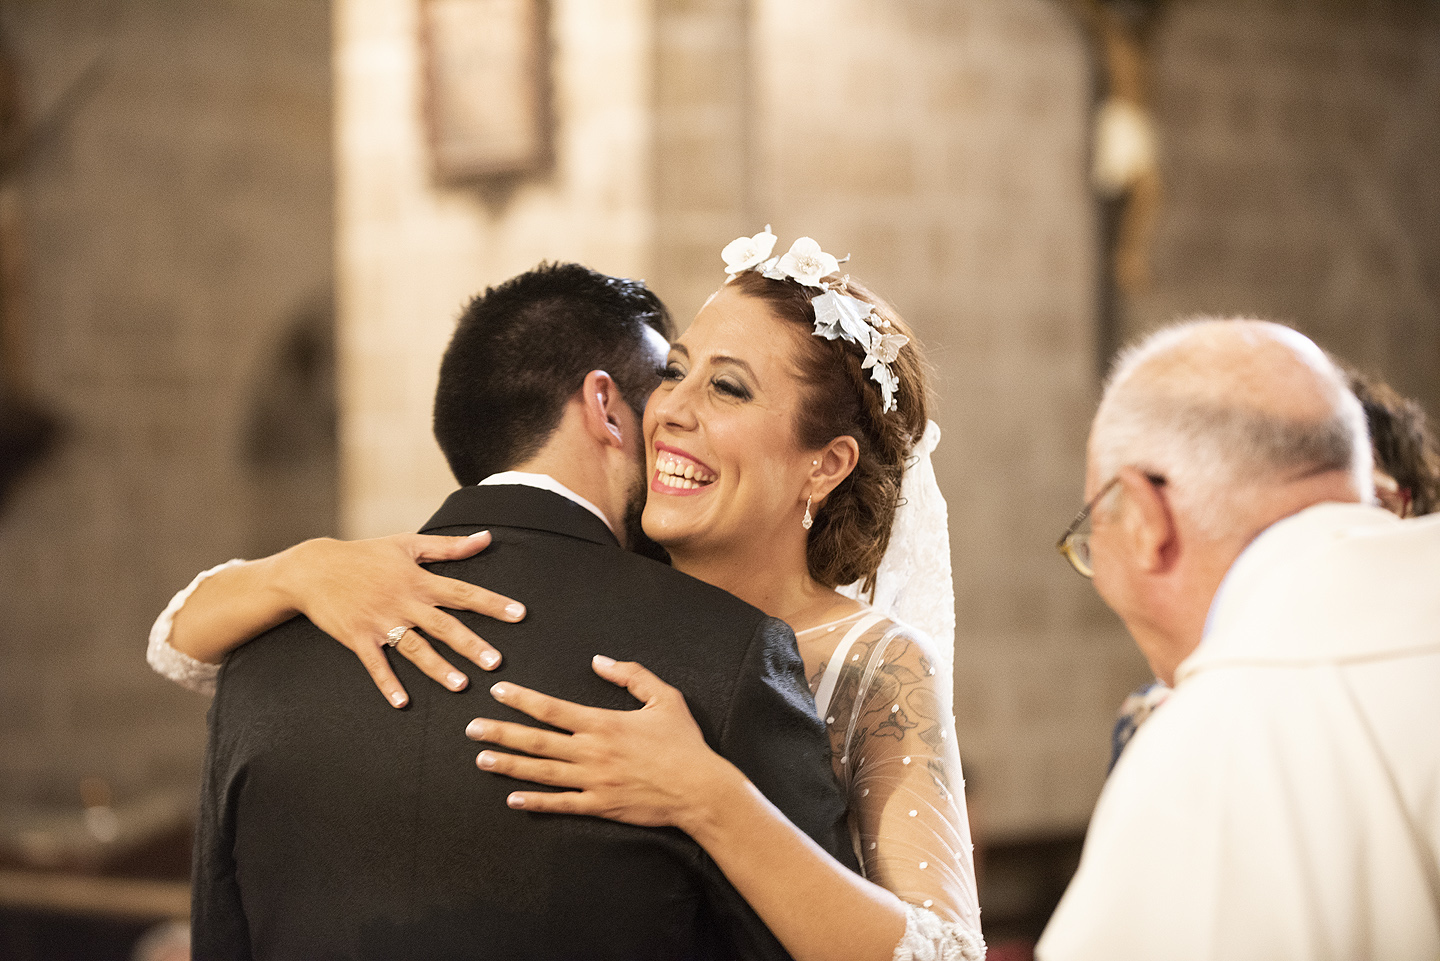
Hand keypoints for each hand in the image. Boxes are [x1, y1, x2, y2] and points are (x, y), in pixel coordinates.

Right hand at [277, 532, 526, 707]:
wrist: (313, 568)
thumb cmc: (365, 554)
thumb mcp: (407, 544)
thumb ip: (449, 546)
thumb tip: (487, 538)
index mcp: (418, 580)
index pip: (463, 592)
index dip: (492, 603)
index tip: (519, 614)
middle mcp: (403, 602)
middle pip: (443, 626)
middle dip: (470, 644)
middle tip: (495, 663)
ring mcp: (380, 621)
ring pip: (414, 648)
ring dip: (437, 668)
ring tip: (460, 685)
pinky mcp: (358, 638)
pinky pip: (376, 665)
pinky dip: (388, 684)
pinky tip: (402, 703)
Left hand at [468, 655, 738, 828]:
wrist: (701, 789)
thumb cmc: (684, 742)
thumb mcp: (665, 697)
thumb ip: (631, 675)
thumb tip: (599, 660)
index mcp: (603, 723)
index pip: (552, 709)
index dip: (522, 699)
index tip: (498, 692)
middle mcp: (592, 752)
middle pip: (536, 741)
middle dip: (501, 733)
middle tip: (472, 728)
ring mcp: (593, 781)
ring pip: (542, 772)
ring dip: (509, 765)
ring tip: (482, 759)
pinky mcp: (600, 805)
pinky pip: (561, 804)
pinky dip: (535, 802)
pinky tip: (512, 798)